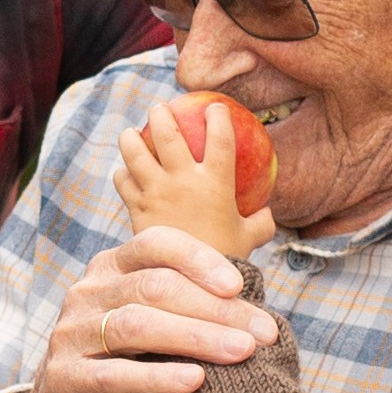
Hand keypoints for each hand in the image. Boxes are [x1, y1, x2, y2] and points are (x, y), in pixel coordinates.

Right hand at [0, 229, 275, 392]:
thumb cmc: (126, 373)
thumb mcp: (156, 334)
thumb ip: (190, 314)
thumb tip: (261, 314)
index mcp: (109, 269)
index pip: (155, 243)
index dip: (200, 260)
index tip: (241, 288)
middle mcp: (85, 293)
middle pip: (155, 286)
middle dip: (216, 308)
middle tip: (263, 334)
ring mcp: (69, 336)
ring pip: (136, 325)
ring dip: (196, 337)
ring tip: (242, 353)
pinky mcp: (63, 381)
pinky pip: (113, 375)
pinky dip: (158, 377)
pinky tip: (195, 382)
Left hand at [116, 101, 276, 260]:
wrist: (190, 285)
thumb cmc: (225, 260)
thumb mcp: (251, 238)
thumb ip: (262, 222)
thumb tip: (269, 213)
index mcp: (215, 184)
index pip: (221, 138)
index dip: (219, 117)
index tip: (215, 107)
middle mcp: (183, 182)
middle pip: (169, 134)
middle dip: (162, 114)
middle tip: (160, 108)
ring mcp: (157, 194)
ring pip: (136, 152)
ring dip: (131, 138)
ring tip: (132, 134)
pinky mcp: (137, 209)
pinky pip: (123, 182)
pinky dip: (122, 175)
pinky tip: (125, 173)